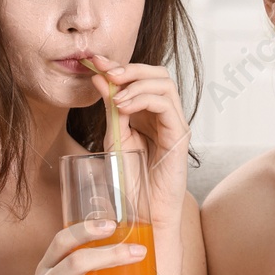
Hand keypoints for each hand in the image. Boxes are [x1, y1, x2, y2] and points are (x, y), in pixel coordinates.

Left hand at [86, 52, 190, 234]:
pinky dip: (144, 99)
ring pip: (164, 83)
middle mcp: (164, 114)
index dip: (118, 65)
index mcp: (147, 113)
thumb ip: (109, 109)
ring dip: (136, 83)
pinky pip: (166, 105)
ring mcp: (174, 123)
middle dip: (130, 68)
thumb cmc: (130, 181)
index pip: (139, 78)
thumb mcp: (113, 138)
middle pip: (157, 73)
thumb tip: (99, 78)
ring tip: (116, 96)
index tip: (94, 61)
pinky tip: (124, 108)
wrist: (143, 213)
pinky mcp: (180, 135)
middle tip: (108, 72)